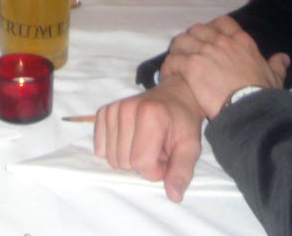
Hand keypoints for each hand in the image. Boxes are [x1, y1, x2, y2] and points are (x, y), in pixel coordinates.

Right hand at [94, 74, 206, 201]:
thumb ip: (182, 170)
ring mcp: (113, 109)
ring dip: (129, 158)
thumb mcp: (190, 146)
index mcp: (150, 116)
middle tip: (157, 150)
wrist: (174, 96)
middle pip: (124, 162)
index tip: (167, 158)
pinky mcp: (104, 112)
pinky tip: (130, 140)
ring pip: (111, 158)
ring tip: (145, 144)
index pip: (142, 162)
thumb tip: (174, 195)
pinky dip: (115, 151)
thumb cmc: (183, 123)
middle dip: (143, 164)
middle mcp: (127, 109)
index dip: (156, 170)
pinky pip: (100, 149)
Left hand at [160, 16, 289, 118]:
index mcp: (240, 41)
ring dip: (176, 51)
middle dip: (191, 39)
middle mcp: (221, 41)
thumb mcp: (274, 76)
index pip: (222, 23)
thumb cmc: (263, 94)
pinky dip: (168, 68)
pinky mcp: (191, 65)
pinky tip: (168, 77)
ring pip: (181, 41)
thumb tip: (284, 57)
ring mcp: (204, 51)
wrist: (251, 108)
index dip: (212, 29)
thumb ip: (277, 64)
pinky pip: (172, 60)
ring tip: (175, 64)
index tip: (207, 40)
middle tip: (188, 54)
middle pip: (197, 29)